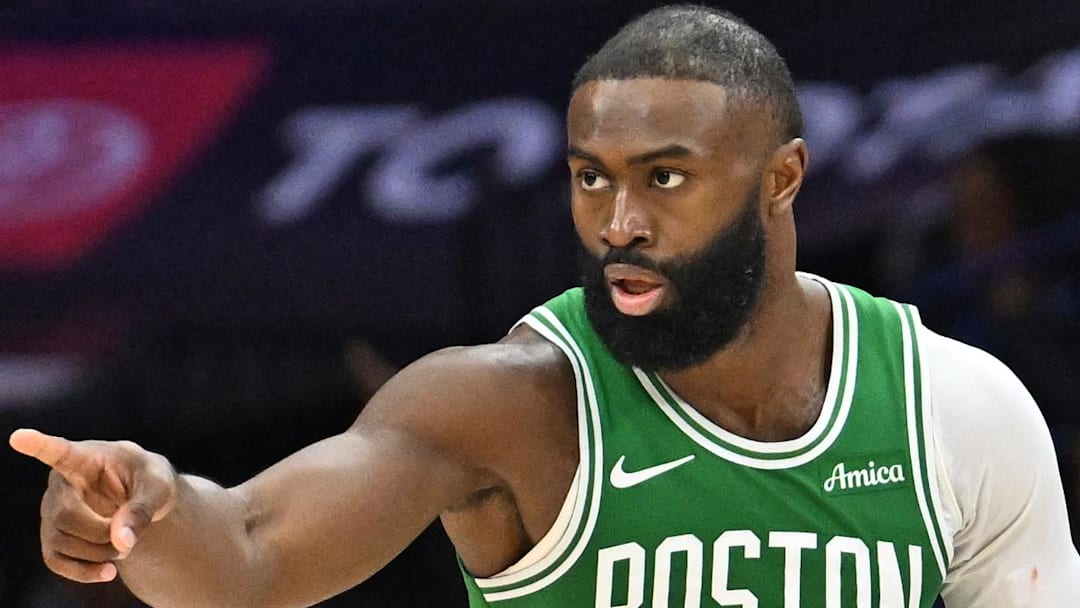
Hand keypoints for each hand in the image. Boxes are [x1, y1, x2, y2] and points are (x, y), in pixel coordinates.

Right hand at [9, 429, 177, 582]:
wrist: (143, 497)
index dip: (39, 445)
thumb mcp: (159, 487)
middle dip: (100, 533)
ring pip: (60, 540)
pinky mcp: (55, 535)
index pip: (59, 451)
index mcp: (86, 458)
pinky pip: (55, 559)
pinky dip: (81, 571)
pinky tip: (107, 572)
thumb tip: (121, 541)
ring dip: (96, 552)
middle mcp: (62, 482)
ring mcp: (53, 510)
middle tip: (128, 535)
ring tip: (124, 547)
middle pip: (65, 515)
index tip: (19, 436)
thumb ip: (143, 509)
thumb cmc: (149, 479)